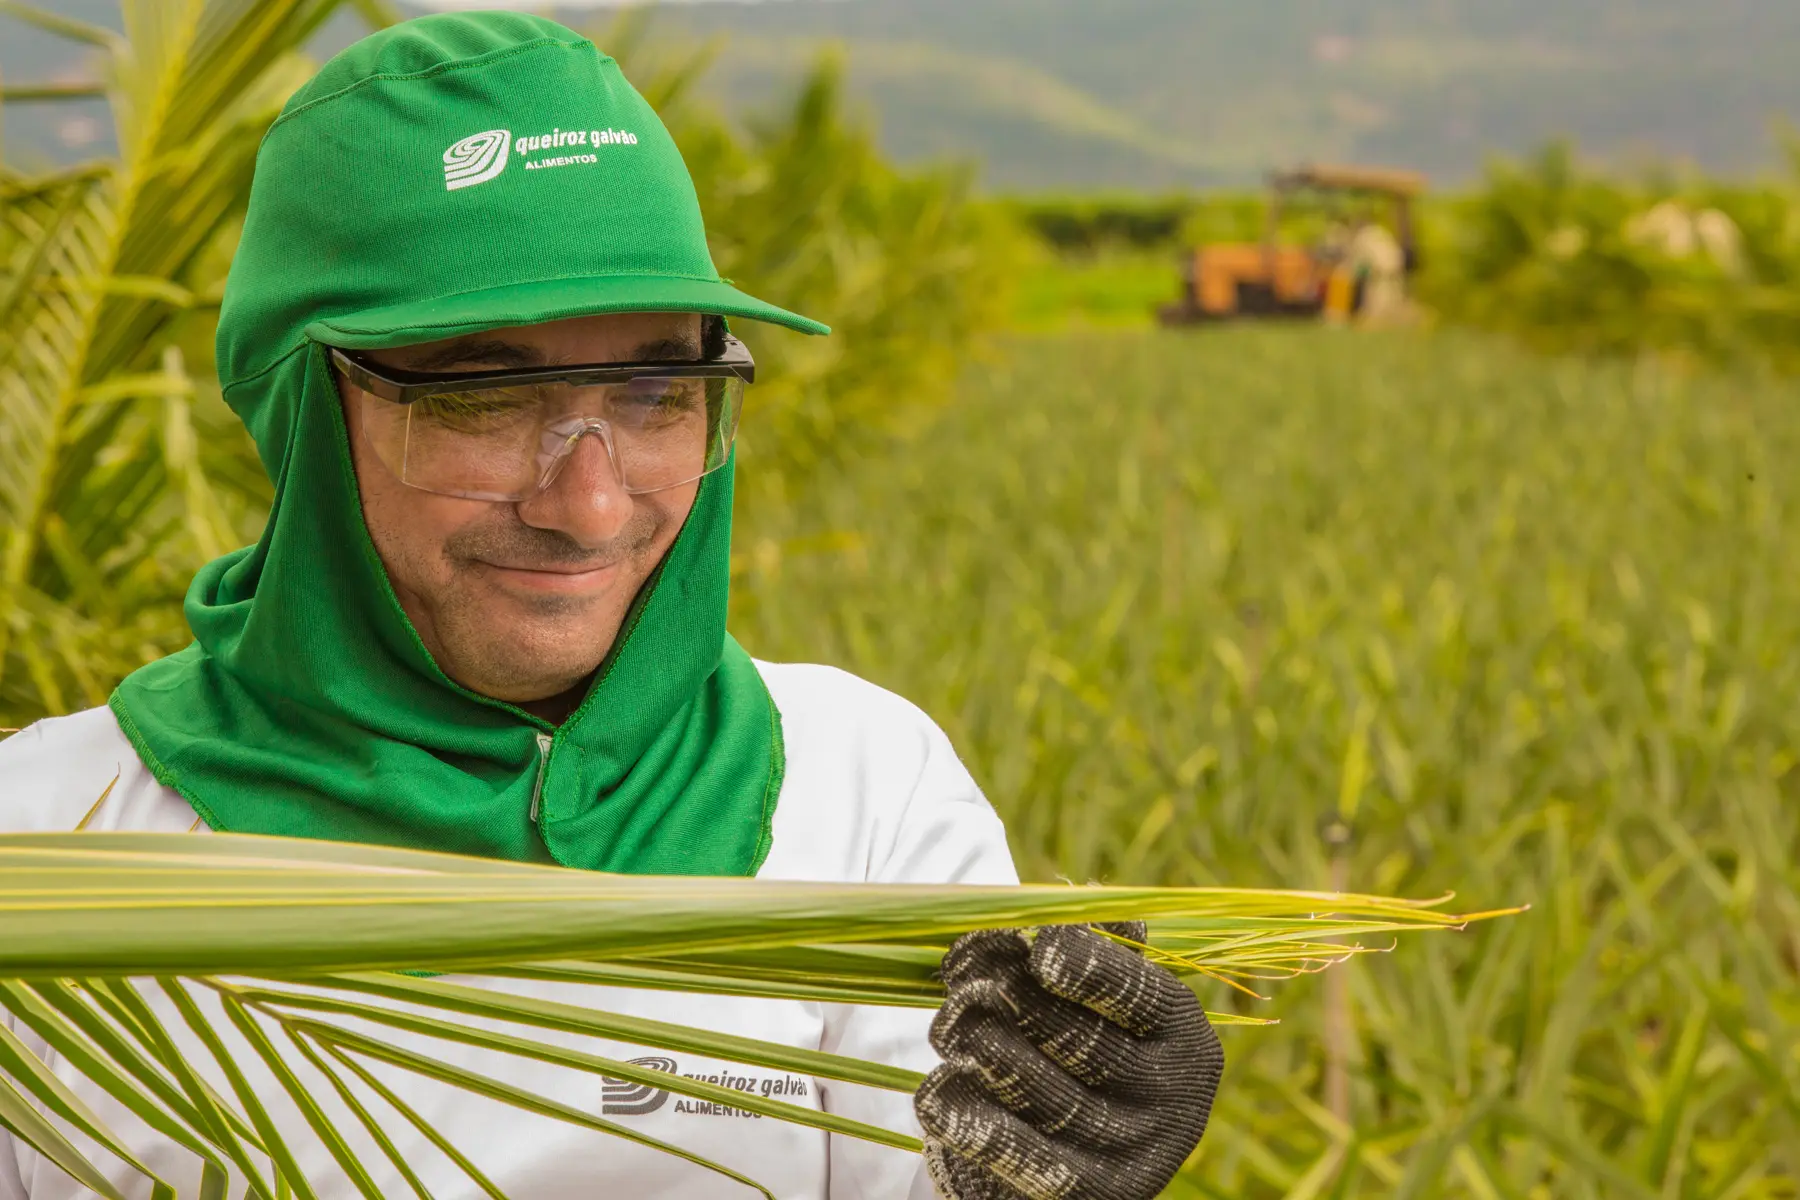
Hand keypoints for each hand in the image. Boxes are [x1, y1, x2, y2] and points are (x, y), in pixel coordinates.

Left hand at [914, 922, 1222, 1199]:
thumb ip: (1092, 951)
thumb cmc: (1081, 1047)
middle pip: (1082, 1042)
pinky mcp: (1082, 1196)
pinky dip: (967, 1115)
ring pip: (1042, 1095)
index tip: (1038, 948)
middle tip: (965, 980)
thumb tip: (1078, 903)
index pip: (1143, 995)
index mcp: (1185, 1038)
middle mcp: (1172, 1103)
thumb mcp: (1101, 1001)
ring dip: (982, 1050)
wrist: (1072, 1150)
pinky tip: (936, 1089)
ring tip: (950, 1024)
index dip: (1090, 967)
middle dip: (1013, 1001)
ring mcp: (1130, 1158)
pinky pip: (1013, 1152)